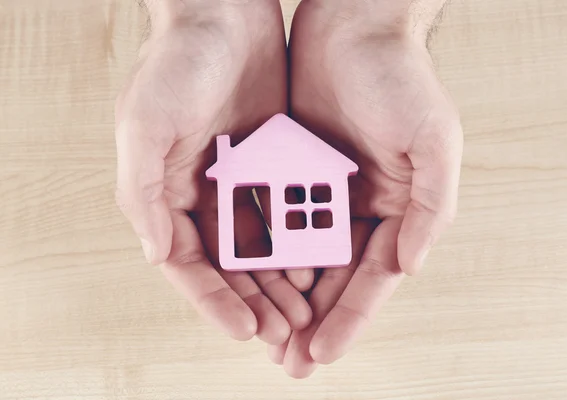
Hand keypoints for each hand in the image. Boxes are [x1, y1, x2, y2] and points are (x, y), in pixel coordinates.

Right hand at [115, 0, 311, 345]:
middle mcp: (202, 193)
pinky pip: (286, 211)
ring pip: (261, 245)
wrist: (225, 13)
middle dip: (253, 300)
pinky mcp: (271, 163)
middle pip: (228, 264)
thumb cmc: (178, 62)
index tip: (245, 329)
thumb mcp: (147, 123)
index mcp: (168, 192)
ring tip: (304, 311)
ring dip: (279, 280)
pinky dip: (299, 240)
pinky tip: (319, 264)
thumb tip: (157, 254)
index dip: (214, 300)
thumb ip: (145, 192)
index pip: (189, 263)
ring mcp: (239, 180)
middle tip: (283, 332)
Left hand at [268, 1, 462, 376]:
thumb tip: (407, 268)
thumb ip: (430, 207)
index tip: (324, 353)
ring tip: (264, 336)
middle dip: (313, 321)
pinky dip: (262, 250)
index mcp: (396, 207)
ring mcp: (323, 189)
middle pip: (334, 277)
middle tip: (291, 363)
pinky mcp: (291, 168)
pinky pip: (274, 217)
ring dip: (285, 296)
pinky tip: (246, 279)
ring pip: (301, 255)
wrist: (352, 25)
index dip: (350, 318)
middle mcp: (360, 206)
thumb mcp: (433, 140)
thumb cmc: (400, 78)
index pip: (372, 277)